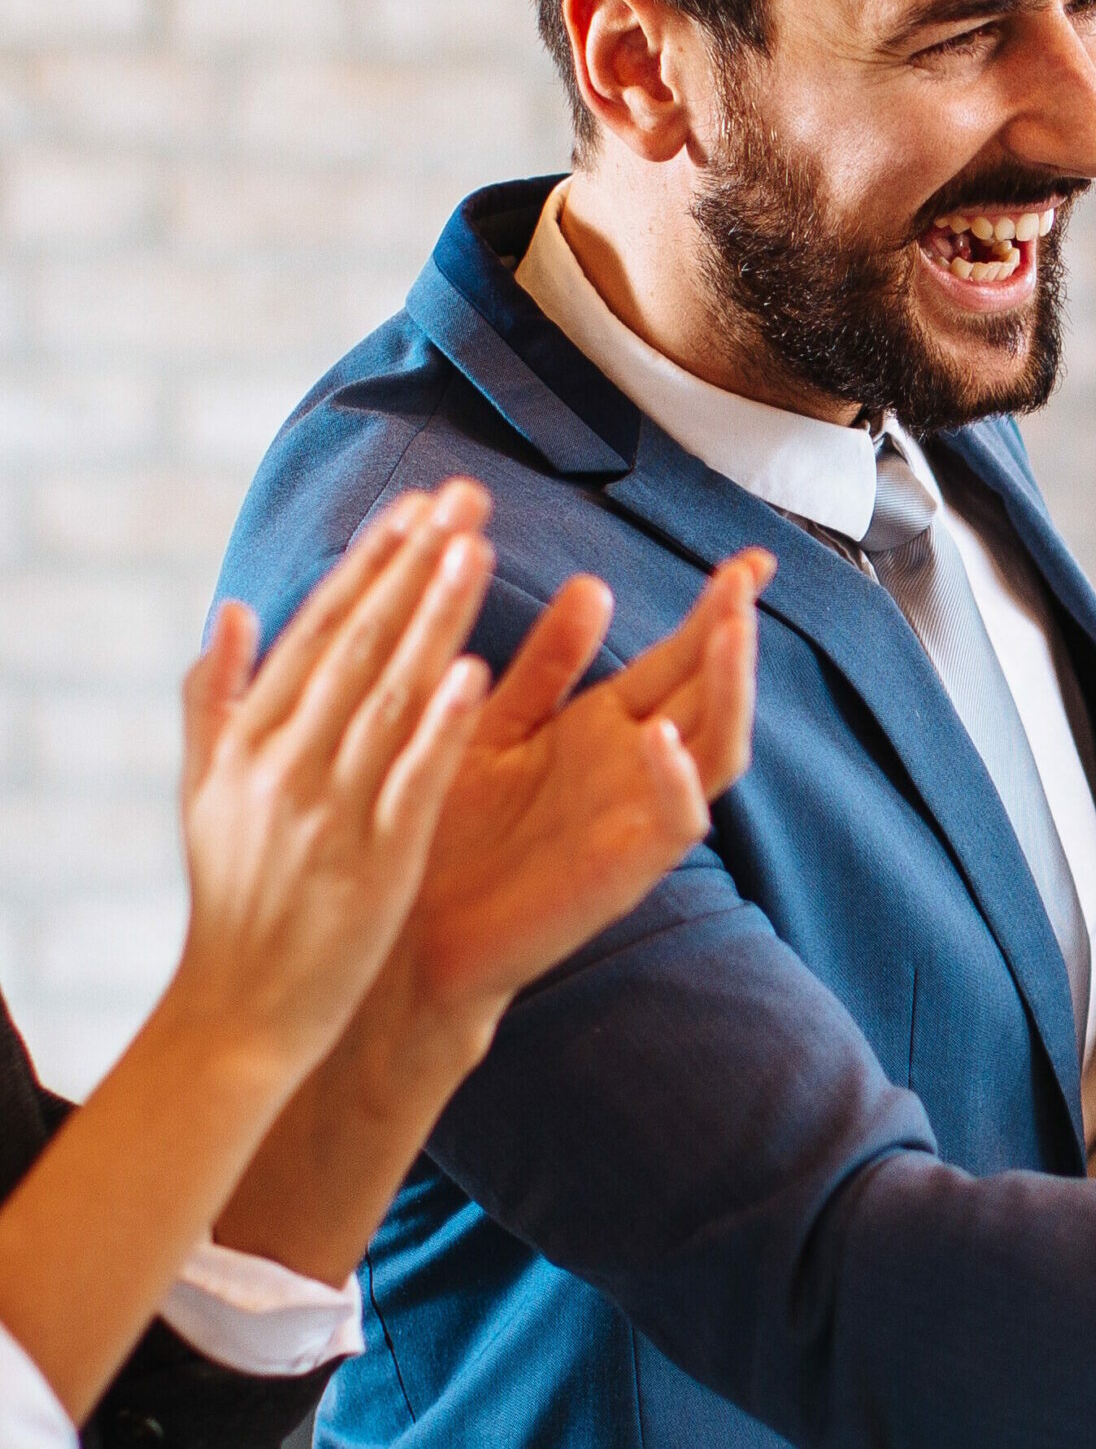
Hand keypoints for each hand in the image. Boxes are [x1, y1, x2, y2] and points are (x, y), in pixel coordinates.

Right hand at [169, 482, 495, 1068]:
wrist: (241, 1013)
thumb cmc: (235, 897)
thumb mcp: (205, 791)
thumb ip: (217, 698)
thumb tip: (228, 608)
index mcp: (249, 739)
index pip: (318, 629)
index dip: (369, 562)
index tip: (415, 503)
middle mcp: (283, 762)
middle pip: (358, 645)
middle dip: (412, 563)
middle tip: (464, 494)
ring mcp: (327, 809)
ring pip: (387, 695)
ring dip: (433, 618)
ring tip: (475, 548)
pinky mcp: (374, 859)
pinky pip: (411, 780)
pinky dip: (438, 725)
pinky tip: (476, 672)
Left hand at [380, 549, 771, 1039]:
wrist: (405, 933)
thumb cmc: (439, 828)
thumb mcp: (491, 723)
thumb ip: (546, 663)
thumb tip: (595, 584)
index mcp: (604, 725)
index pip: (682, 655)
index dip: (719, 607)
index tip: (750, 559)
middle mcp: (635, 765)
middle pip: (713, 688)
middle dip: (735, 631)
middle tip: (747, 576)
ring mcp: (638, 814)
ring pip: (719, 745)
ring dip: (731, 689)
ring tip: (729, 632)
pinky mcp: (626, 867)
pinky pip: (676, 819)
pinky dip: (677, 778)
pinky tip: (659, 736)